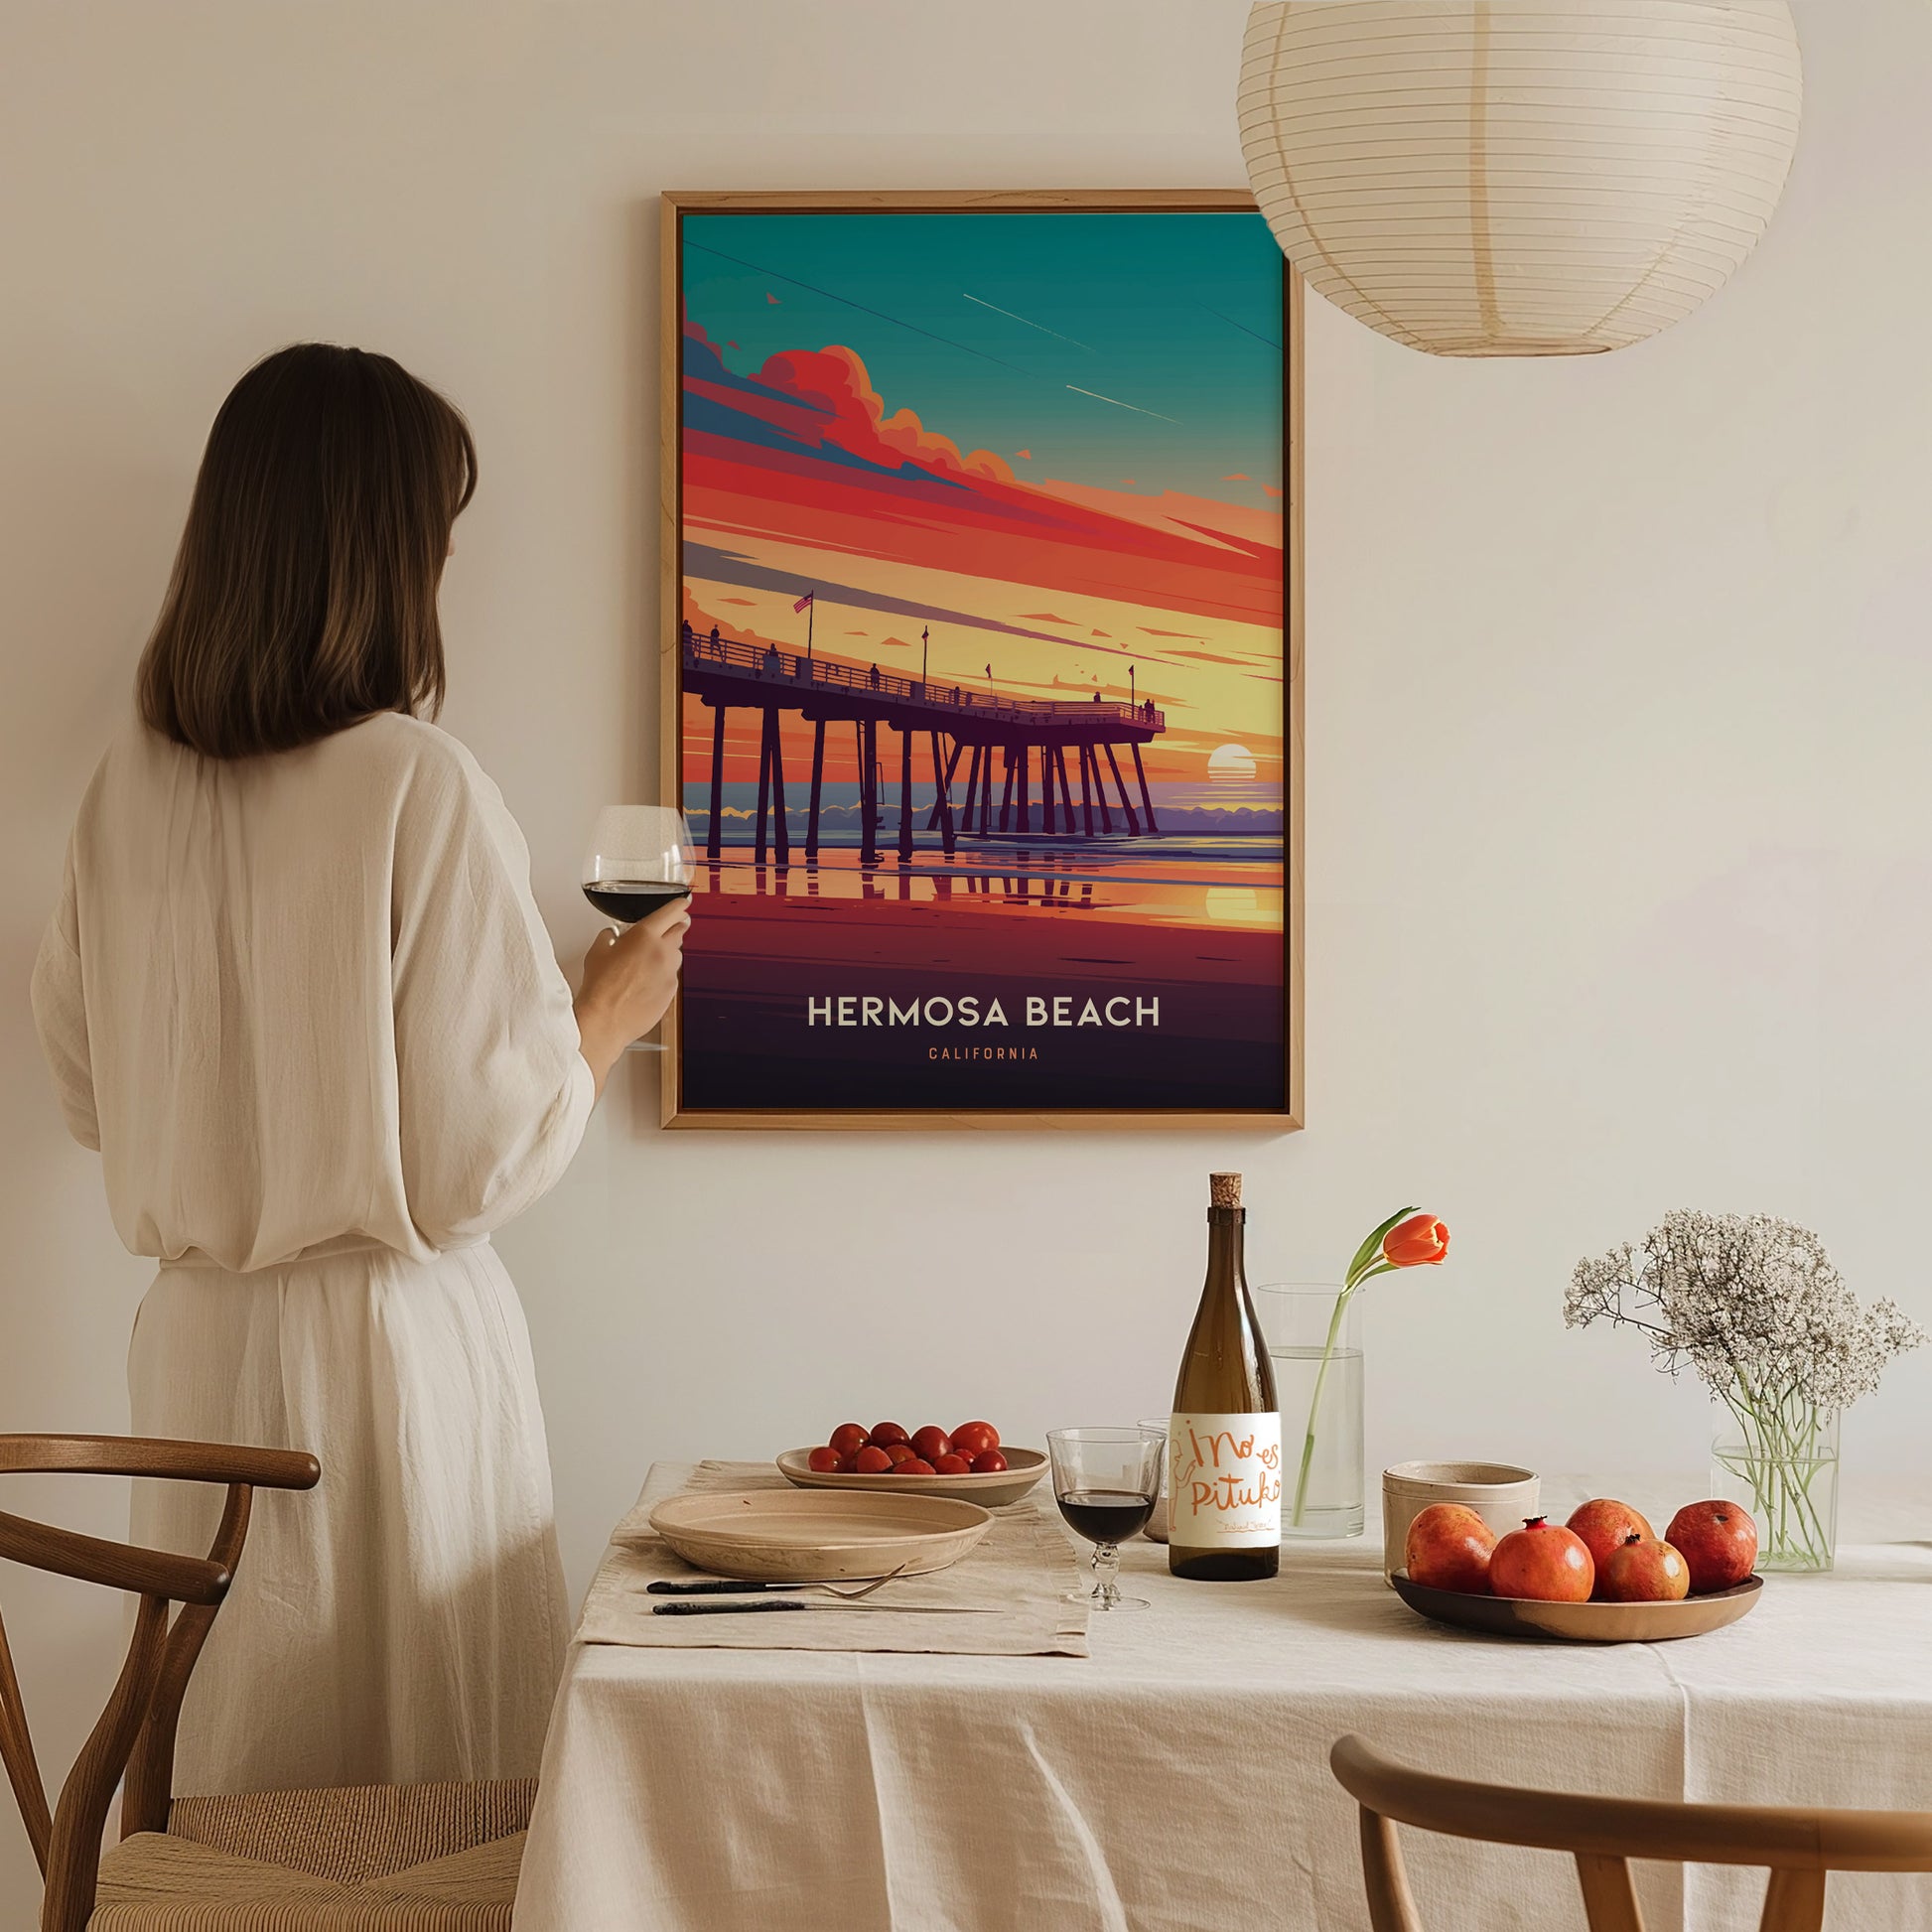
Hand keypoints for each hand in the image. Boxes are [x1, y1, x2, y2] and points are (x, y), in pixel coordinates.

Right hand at [574, 896, 690, 1095]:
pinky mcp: (672, 991)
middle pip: (680, 931)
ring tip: (647, 962)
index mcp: (645, 935)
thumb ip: (609, 937)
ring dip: (667, 953)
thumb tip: (611, 935)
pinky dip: (663, 975)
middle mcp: (662, 951)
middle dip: (675, 928)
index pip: (671, 912)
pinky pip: (672, 977)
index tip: (683, 903)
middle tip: (668, 929)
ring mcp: (670, 973)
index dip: (679, 906)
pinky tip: (645, 983)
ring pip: (676, 955)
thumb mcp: (597, 951)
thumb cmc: (600, 987)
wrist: (605, 1019)